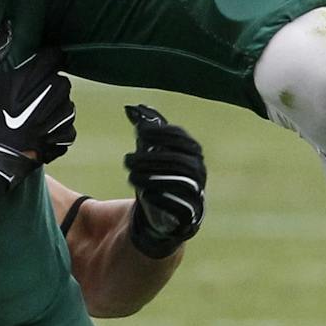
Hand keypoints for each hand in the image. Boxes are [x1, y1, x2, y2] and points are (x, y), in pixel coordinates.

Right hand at [0, 22, 75, 176]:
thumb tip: (6, 26)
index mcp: (32, 78)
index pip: (54, 56)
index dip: (47, 59)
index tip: (39, 65)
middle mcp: (50, 97)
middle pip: (63, 81)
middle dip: (52, 84)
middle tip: (35, 93)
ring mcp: (57, 121)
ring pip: (68, 105)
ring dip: (57, 107)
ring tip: (38, 114)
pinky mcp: (59, 141)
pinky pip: (68, 130)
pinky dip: (58, 130)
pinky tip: (42, 131)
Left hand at [123, 103, 204, 258]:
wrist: (165, 216)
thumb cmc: (158, 176)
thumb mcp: (153, 153)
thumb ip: (146, 130)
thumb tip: (131, 108)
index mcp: (193, 154)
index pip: (182, 138)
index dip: (162, 133)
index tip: (140, 132)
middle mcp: (198, 173)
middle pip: (178, 161)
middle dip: (151, 158)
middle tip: (127, 160)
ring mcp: (196, 195)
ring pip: (179, 183)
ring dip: (152, 177)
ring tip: (131, 175)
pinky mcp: (189, 217)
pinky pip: (179, 208)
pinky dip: (162, 199)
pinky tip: (144, 195)